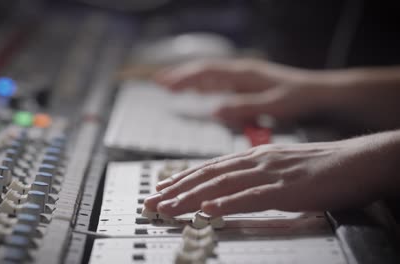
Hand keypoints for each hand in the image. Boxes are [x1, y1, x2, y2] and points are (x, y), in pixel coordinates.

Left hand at [144, 131, 399, 215]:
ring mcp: (270, 173)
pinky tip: (209, 210)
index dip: (182, 179)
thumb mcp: (279, 168)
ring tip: (168, 208)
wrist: (357, 160)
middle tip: (152, 202)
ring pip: (221, 185)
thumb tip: (230, 189)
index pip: (209, 167)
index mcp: (253, 156)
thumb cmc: (320, 167)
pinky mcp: (287, 189)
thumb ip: (254, 176)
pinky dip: (227, 203)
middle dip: (176, 189)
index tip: (161, 190)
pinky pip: (252, 197)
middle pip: (207, 175)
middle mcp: (256, 161)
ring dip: (191, 197)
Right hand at [154, 59, 330, 127]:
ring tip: (172, 87)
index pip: (207, 72)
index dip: (184, 77)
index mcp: (244, 75)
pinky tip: (200, 93)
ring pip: (211, 76)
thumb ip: (244, 107)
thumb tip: (214, 110)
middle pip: (204, 71)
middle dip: (181, 76)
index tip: (164, 83)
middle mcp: (241, 73)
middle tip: (159, 83)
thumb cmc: (300, 98)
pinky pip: (221, 84)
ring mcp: (244, 78)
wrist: (321, 94)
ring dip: (191, 81)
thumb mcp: (273, 106)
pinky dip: (205, 87)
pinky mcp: (249, 86)